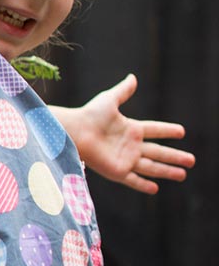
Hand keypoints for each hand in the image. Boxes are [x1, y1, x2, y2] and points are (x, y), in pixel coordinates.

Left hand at [68, 74, 193, 193]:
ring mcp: (124, 159)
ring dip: (167, 171)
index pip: (155, 130)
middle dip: (175, 156)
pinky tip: (155, 189)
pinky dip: (143, 185)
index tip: (182, 132)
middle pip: (158, 152)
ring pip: (151, 167)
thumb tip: (133, 77)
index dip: (168, 131)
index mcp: (130, 129)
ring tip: (183, 174)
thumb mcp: (109, 100)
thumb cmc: (89, 115)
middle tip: (192, 160)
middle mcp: (130, 146)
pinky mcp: (116, 171)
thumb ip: (123, 91)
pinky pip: (133, 180)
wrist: (74, 132)